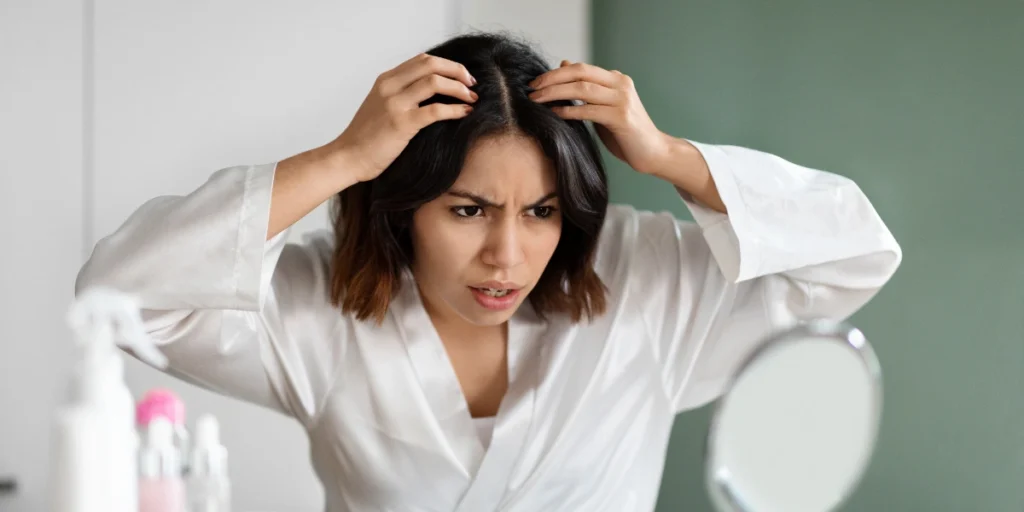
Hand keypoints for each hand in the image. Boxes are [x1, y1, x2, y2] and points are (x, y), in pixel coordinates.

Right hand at [329, 53, 478, 182]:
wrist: (347, 157)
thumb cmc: (366, 137)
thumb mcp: (380, 106)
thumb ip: (400, 95)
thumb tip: (431, 93)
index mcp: (386, 80)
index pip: (422, 60)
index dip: (447, 65)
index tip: (462, 76)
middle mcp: (390, 86)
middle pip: (431, 64)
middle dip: (457, 71)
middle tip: (472, 84)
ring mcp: (395, 104)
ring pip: (435, 82)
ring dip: (459, 88)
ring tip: (472, 98)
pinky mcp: (401, 123)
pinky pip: (435, 110)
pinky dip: (455, 109)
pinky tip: (465, 113)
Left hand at [529, 61, 669, 174]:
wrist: (653, 152)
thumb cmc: (625, 133)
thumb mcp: (603, 107)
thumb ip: (587, 89)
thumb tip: (563, 64)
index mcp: (616, 79)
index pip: (581, 68)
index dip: (556, 73)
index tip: (536, 82)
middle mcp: (620, 85)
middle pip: (580, 73)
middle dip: (552, 79)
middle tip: (532, 88)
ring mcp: (622, 100)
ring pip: (582, 89)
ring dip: (556, 93)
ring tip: (537, 100)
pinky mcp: (621, 118)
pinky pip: (589, 111)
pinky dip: (569, 111)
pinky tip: (555, 114)